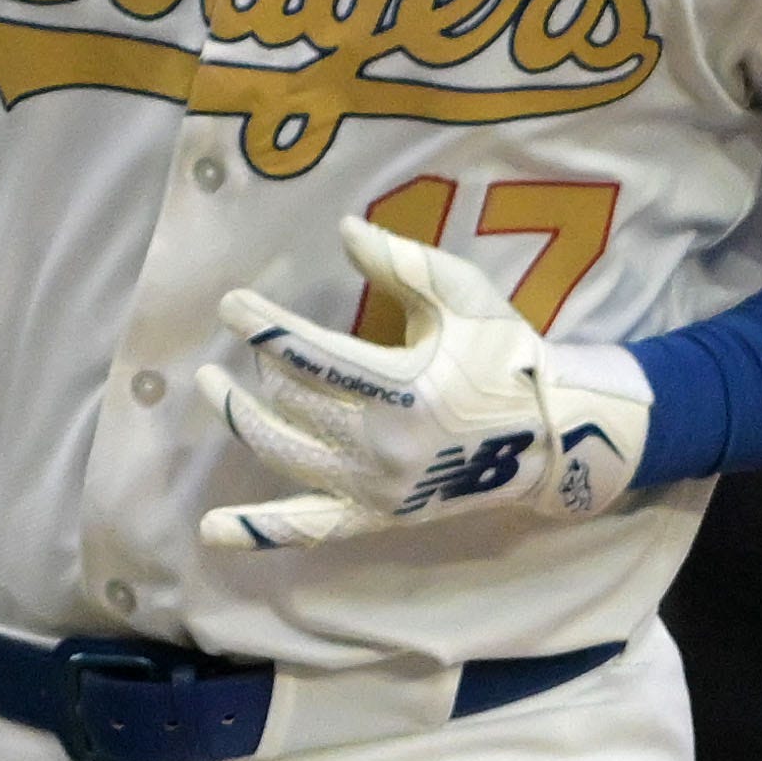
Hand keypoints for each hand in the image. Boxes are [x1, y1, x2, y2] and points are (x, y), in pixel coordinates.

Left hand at [196, 216, 651, 548]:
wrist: (551, 438)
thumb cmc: (506, 357)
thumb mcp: (466, 298)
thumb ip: (404, 264)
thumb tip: (344, 228)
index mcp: (405, 389)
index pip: (311, 356)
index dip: (264, 327)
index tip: (231, 304)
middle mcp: (383, 446)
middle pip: (293, 405)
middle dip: (257, 367)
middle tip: (238, 339)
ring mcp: (376, 490)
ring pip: (286, 456)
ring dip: (241, 421)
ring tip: (212, 388)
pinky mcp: (377, 516)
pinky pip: (308, 529)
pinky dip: (257, 532)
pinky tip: (210, 531)